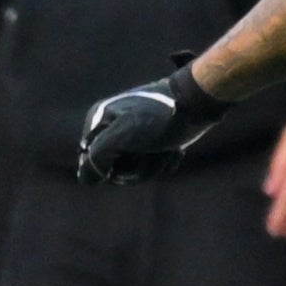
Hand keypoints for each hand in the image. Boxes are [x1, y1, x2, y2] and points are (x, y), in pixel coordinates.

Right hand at [79, 65, 227, 183]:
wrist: (198, 105)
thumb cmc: (159, 119)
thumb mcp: (122, 136)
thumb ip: (98, 158)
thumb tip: (87, 180)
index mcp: (99, 122)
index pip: (92, 163)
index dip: (114, 168)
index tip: (132, 152)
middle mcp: (113, 128)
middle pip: (118, 170)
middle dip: (140, 167)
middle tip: (154, 149)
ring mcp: (135, 135)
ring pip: (139, 170)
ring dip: (157, 163)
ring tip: (169, 147)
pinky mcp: (155, 140)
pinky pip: (155, 164)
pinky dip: (167, 160)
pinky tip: (177, 149)